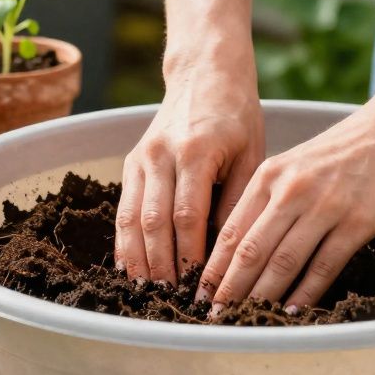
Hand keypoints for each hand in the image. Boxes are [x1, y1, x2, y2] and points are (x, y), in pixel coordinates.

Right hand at [115, 61, 263, 283]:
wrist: (205, 74)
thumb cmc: (237, 116)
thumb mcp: (251, 154)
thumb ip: (237, 200)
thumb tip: (228, 253)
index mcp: (195, 151)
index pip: (187, 216)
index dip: (191, 256)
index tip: (200, 286)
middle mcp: (160, 155)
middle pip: (154, 223)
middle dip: (162, 266)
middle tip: (172, 301)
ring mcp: (141, 158)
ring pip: (131, 219)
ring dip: (138, 260)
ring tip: (147, 293)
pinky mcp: (131, 162)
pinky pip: (123, 209)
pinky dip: (124, 242)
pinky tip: (130, 268)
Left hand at [196, 104, 374, 311]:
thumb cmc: (345, 148)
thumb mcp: (295, 163)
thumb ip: (270, 197)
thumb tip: (245, 244)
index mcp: (270, 175)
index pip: (232, 230)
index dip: (213, 267)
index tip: (199, 292)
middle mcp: (291, 191)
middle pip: (251, 250)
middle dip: (228, 288)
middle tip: (214, 315)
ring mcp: (324, 207)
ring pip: (282, 262)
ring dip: (261, 296)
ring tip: (245, 319)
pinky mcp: (356, 223)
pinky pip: (323, 266)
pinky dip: (305, 293)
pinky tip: (291, 311)